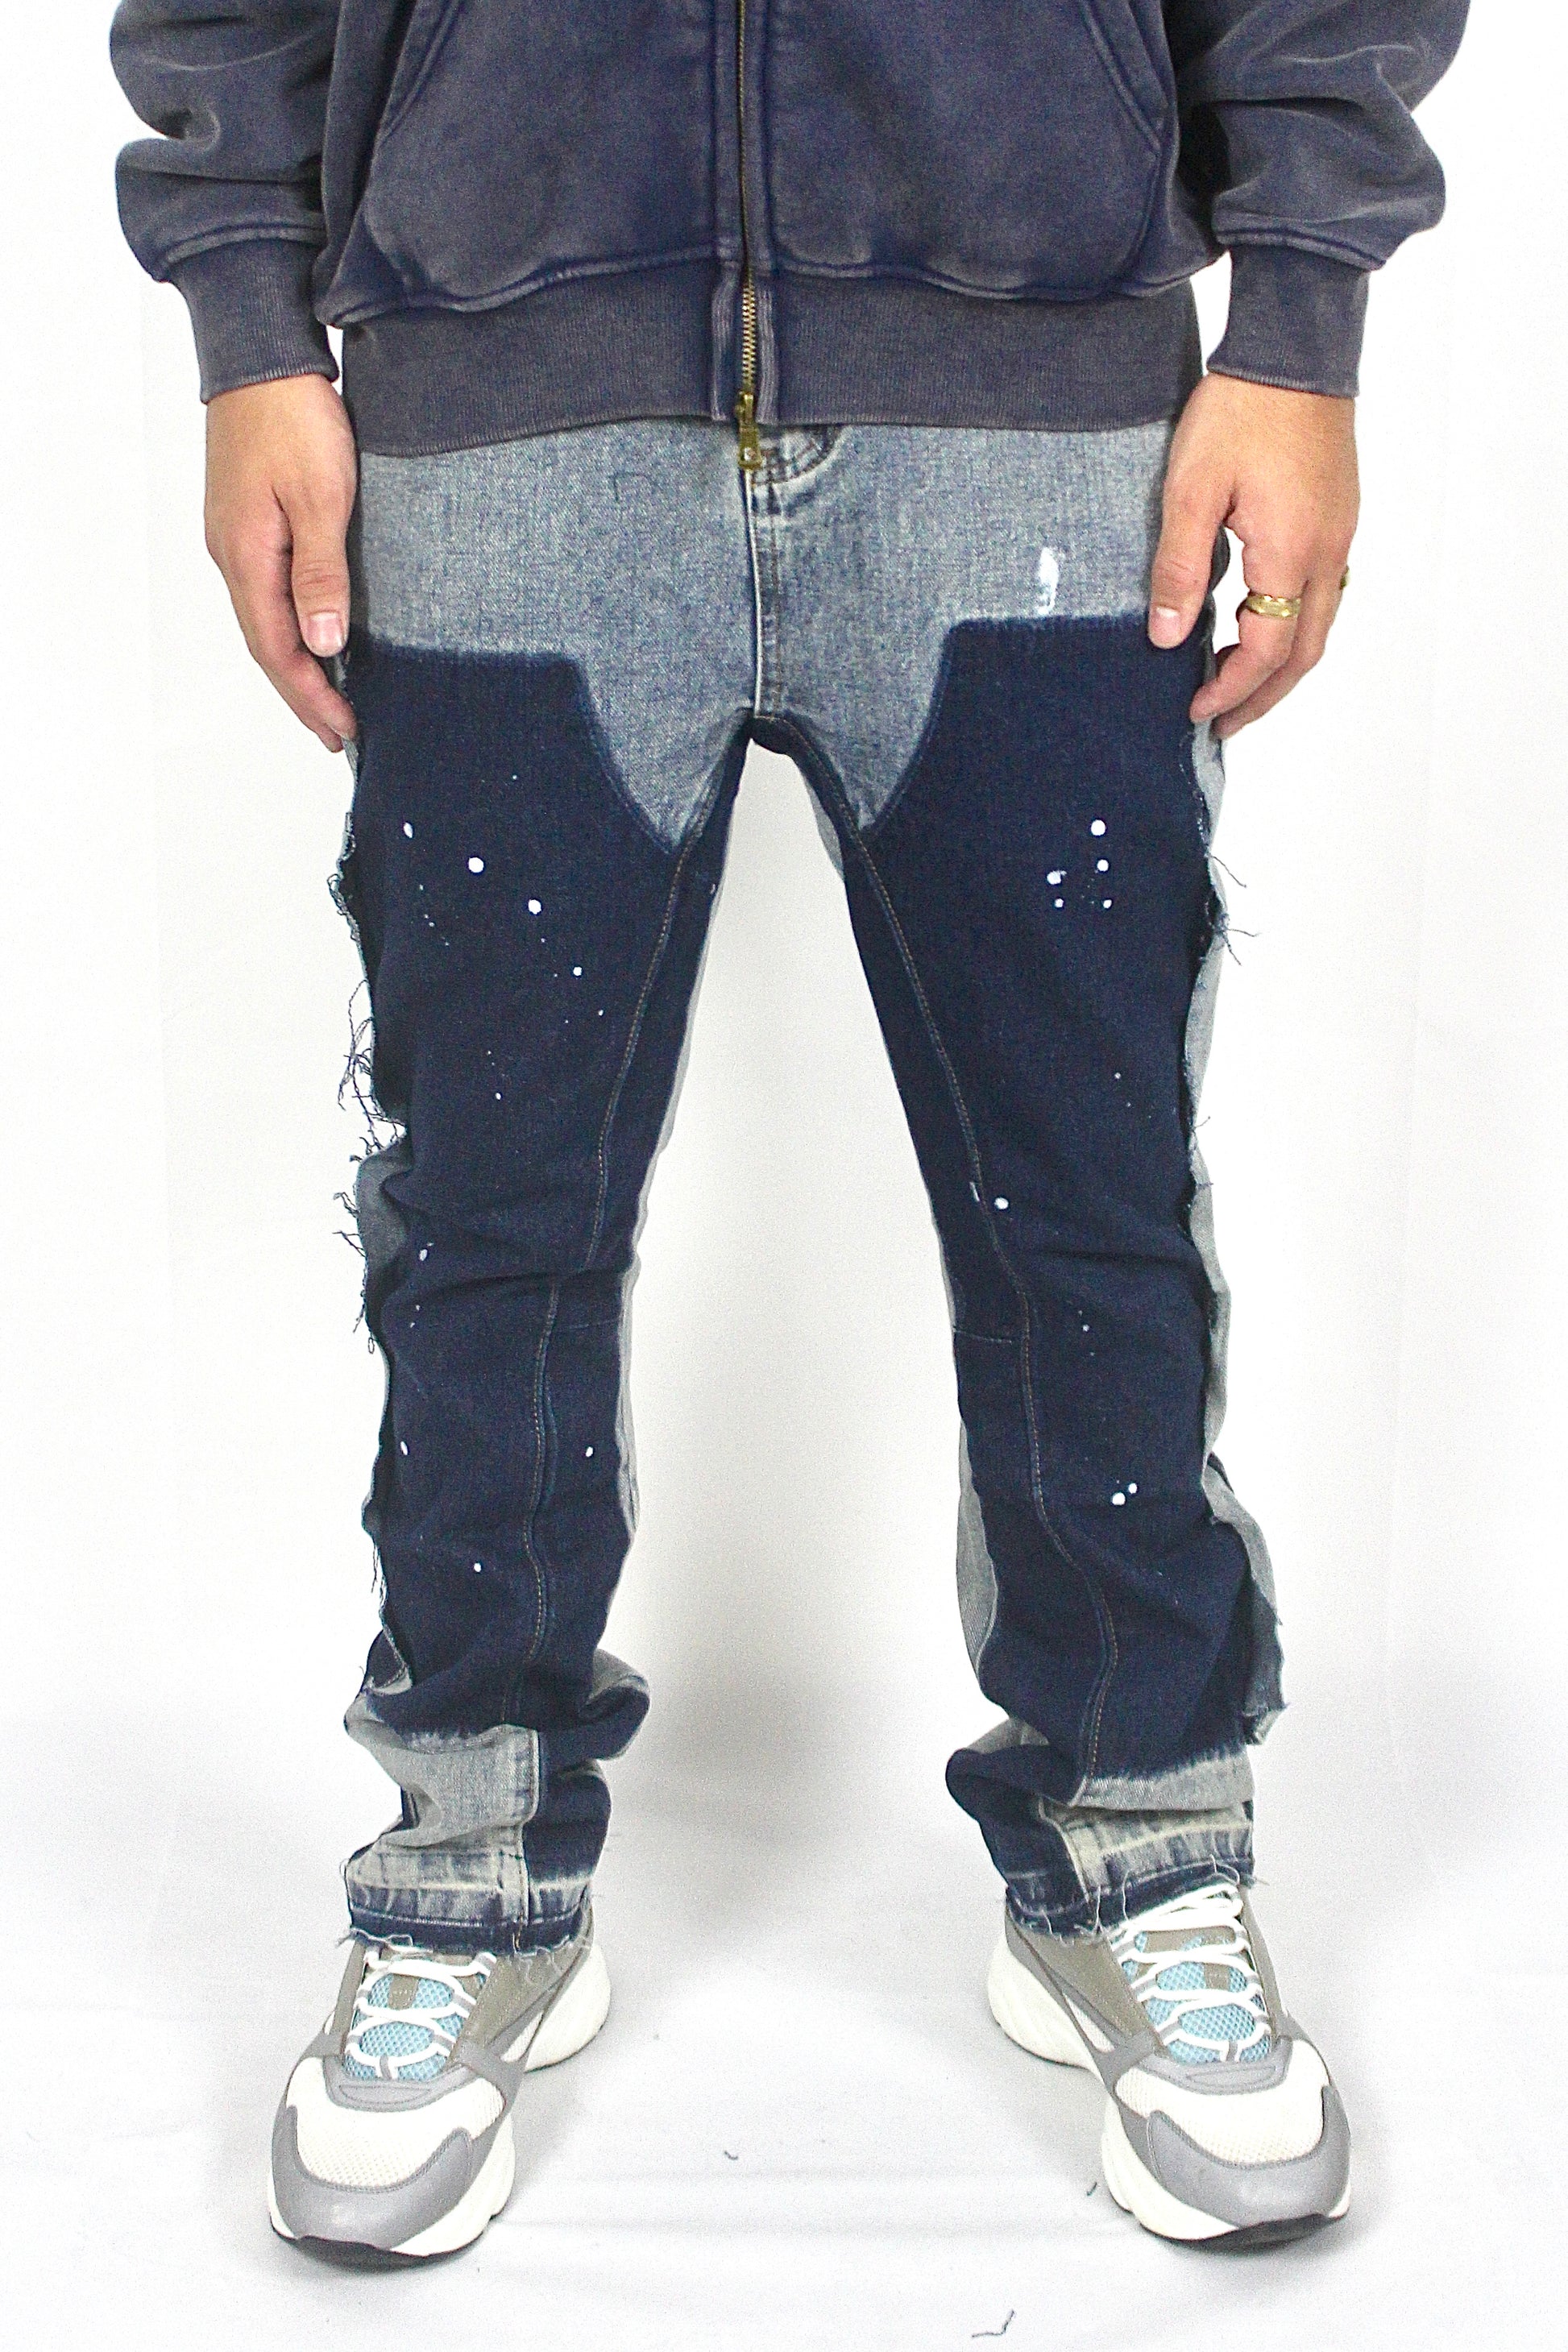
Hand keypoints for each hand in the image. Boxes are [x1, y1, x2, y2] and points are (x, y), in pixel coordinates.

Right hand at [204, 374, 358, 750]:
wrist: (260, 353)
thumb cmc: (294, 416)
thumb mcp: (321, 496)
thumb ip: (322, 572)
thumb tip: (323, 644)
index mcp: (247, 557)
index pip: (278, 649)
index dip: (311, 697)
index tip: (344, 731)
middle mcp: (231, 554)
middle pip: (265, 644)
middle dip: (302, 694)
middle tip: (338, 733)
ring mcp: (235, 536)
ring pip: (263, 619)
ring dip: (295, 663)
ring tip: (327, 698)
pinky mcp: (246, 518)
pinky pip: (265, 590)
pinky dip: (288, 625)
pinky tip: (311, 633)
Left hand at [1148, 374, 1358, 739]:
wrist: (1293, 349)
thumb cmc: (1241, 409)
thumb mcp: (1190, 489)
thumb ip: (1178, 568)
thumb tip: (1165, 636)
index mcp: (1292, 554)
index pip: (1267, 652)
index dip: (1232, 691)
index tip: (1197, 711)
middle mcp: (1328, 554)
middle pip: (1303, 654)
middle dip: (1262, 696)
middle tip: (1223, 723)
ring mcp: (1340, 535)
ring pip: (1318, 626)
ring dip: (1279, 665)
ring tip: (1235, 684)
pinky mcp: (1339, 517)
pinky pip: (1323, 593)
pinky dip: (1292, 626)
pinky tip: (1257, 624)